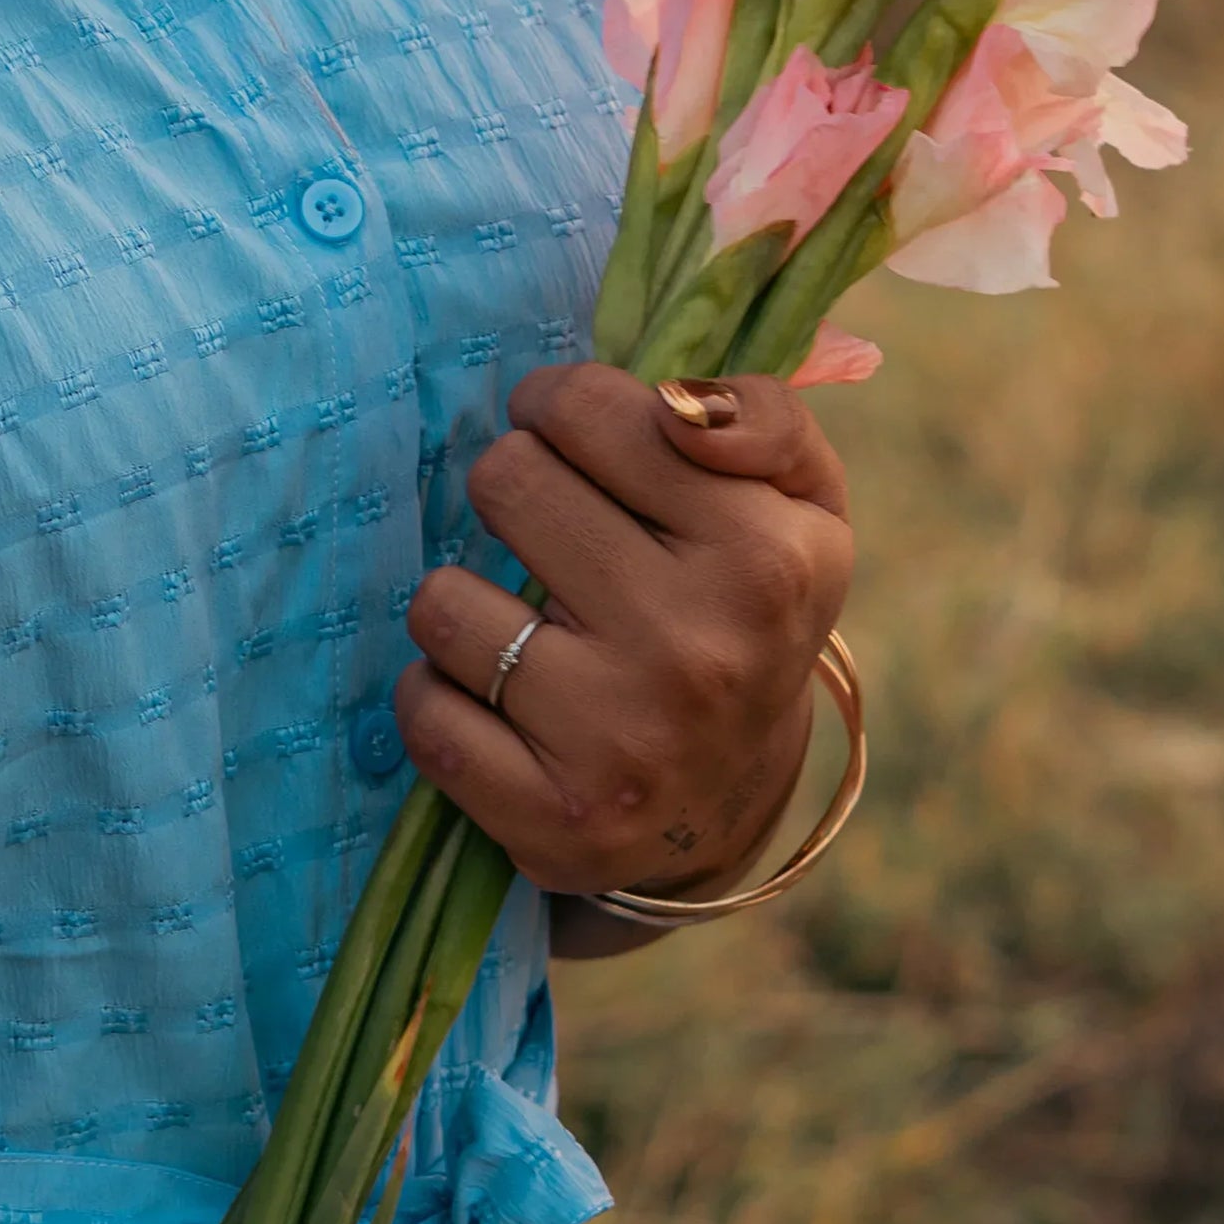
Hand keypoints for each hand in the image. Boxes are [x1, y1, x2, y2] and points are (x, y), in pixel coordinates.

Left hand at [397, 368, 852, 923]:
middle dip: (516, 487)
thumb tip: (679, 405)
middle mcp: (696, 648)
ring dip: (467, 600)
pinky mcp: (549, 818)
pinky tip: (494, 698)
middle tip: (551, 530)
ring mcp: (618, 740)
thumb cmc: (748, 612)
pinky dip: (437, 692)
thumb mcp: (801, 505)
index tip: (572, 443)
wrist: (729, 802)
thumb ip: (765, 416)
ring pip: (444, 599)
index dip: (559, 409)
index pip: (585, 409)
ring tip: (524, 624)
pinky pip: (421, 707)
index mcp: (763, 557)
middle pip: (506, 480)